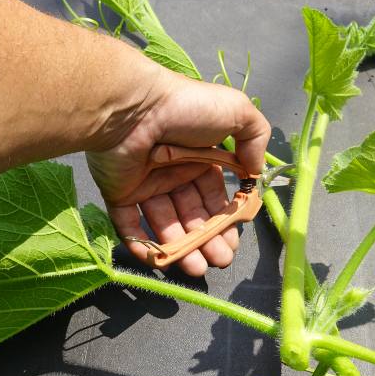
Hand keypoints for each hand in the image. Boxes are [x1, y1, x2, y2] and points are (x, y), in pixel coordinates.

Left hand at [86, 64, 269, 275]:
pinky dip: (140, 244)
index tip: (233, 242)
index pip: (214, 197)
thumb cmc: (187, 108)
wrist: (134, 106)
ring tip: (196, 268)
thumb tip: (255, 173)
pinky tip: (158, 259)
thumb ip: (256, 140)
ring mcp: (145, 184)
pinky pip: (128, 224)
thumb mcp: (238, 112)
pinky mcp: (118, 192)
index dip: (225, 221)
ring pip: (165, 225)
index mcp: (200, 157)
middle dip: (208, 241)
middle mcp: (173, 172)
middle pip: (192, 215)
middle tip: (218, 261)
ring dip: (181, 249)